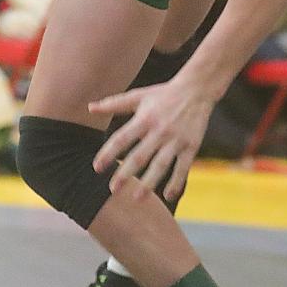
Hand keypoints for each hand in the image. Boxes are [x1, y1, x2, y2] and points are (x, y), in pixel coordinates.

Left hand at [89, 79, 214, 201]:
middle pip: (140, 155)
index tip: (97, 167)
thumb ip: (114, 103)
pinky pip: (183, 167)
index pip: (122, 138)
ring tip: (137, 198)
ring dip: (149, 183)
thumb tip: (90, 107)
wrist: (197, 89)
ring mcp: (176, 139)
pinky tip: (168, 196)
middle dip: (126, 173)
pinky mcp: (192, 146)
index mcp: (144, 118)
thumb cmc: (163, 94)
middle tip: (113, 189)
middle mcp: (159, 130)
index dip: (108, 153)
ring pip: (161, 165)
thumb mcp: (138, 95)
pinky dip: (176, 182)